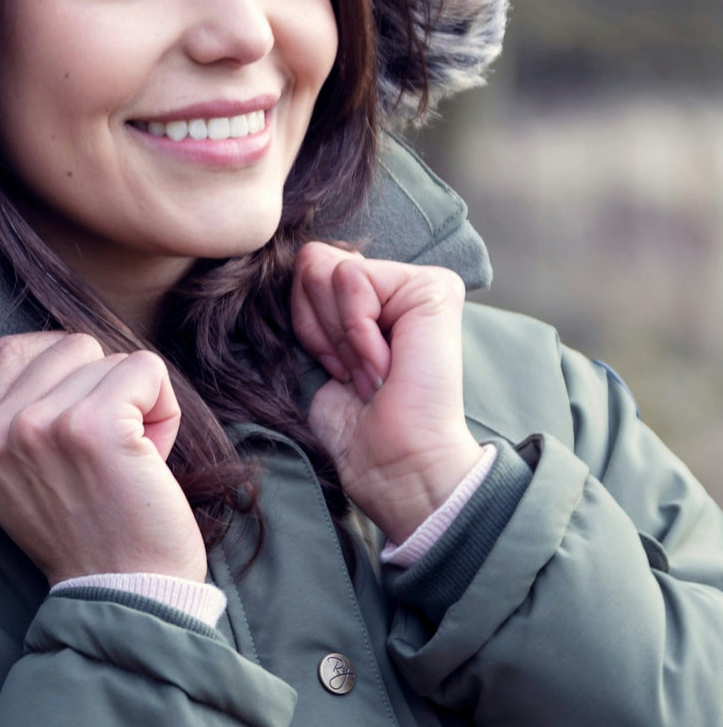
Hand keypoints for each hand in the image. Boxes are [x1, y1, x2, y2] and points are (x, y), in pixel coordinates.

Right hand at [0, 331, 205, 585]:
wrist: (125, 596)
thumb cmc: (94, 534)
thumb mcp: (26, 478)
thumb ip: (24, 417)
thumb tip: (70, 349)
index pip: (8, 350)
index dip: (60, 365)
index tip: (84, 411)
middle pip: (66, 346)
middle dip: (102, 386)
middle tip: (109, 451)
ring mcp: (39, 425)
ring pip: (109, 357)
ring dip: (135, 403)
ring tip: (128, 461)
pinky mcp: (93, 425)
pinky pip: (145, 368)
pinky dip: (164, 408)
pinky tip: (151, 457)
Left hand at [291, 243, 481, 543]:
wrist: (396, 465)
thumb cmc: (356, 426)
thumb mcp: (319, 352)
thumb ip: (311, 303)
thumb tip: (294, 261)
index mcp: (372, 300)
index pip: (304, 269)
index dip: (305, 326)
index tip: (338, 372)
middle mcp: (397, 284)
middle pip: (311, 261)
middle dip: (319, 328)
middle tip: (356, 374)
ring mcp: (418, 282)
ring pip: (327, 267)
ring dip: (340, 336)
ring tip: (372, 372)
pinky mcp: (433, 286)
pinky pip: (353, 276)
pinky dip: (355, 330)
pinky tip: (385, 364)